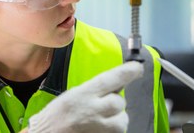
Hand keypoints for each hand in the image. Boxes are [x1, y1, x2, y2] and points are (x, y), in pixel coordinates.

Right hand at [27, 61, 143, 132]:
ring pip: (122, 120)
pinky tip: (99, 128)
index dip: (128, 72)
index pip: (112, 79)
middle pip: (119, 102)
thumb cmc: (55, 117)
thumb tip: (116, 85)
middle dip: (115, 103)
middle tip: (102, 106)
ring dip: (116, 119)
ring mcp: (99, 128)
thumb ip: (93, 90)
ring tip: (100, 121)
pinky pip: (118, 132)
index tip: (138, 68)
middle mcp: (93, 110)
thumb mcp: (72, 96)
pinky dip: (112, 129)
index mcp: (83, 95)